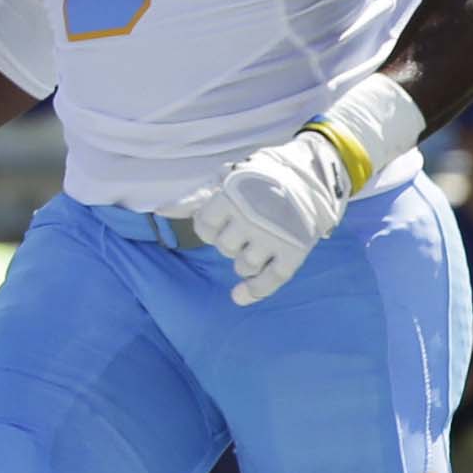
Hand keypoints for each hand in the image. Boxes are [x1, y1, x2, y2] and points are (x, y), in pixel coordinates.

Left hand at [173, 130, 354, 305]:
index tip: (223, 218)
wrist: (311, 176)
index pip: (203, 226)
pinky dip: (255, 291)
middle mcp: (252, 217)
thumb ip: (194, 199)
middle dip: (230, 241)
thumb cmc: (261, 180)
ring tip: (256, 244)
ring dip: (244, 261)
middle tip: (246, 226)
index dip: (209, 226)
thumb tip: (160, 211)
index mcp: (232, 196)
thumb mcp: (227, 181)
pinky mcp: (295, 250)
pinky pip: (272, 280)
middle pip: (224, 247)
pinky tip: (240, 296)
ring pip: (244, 265)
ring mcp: (275, 235)